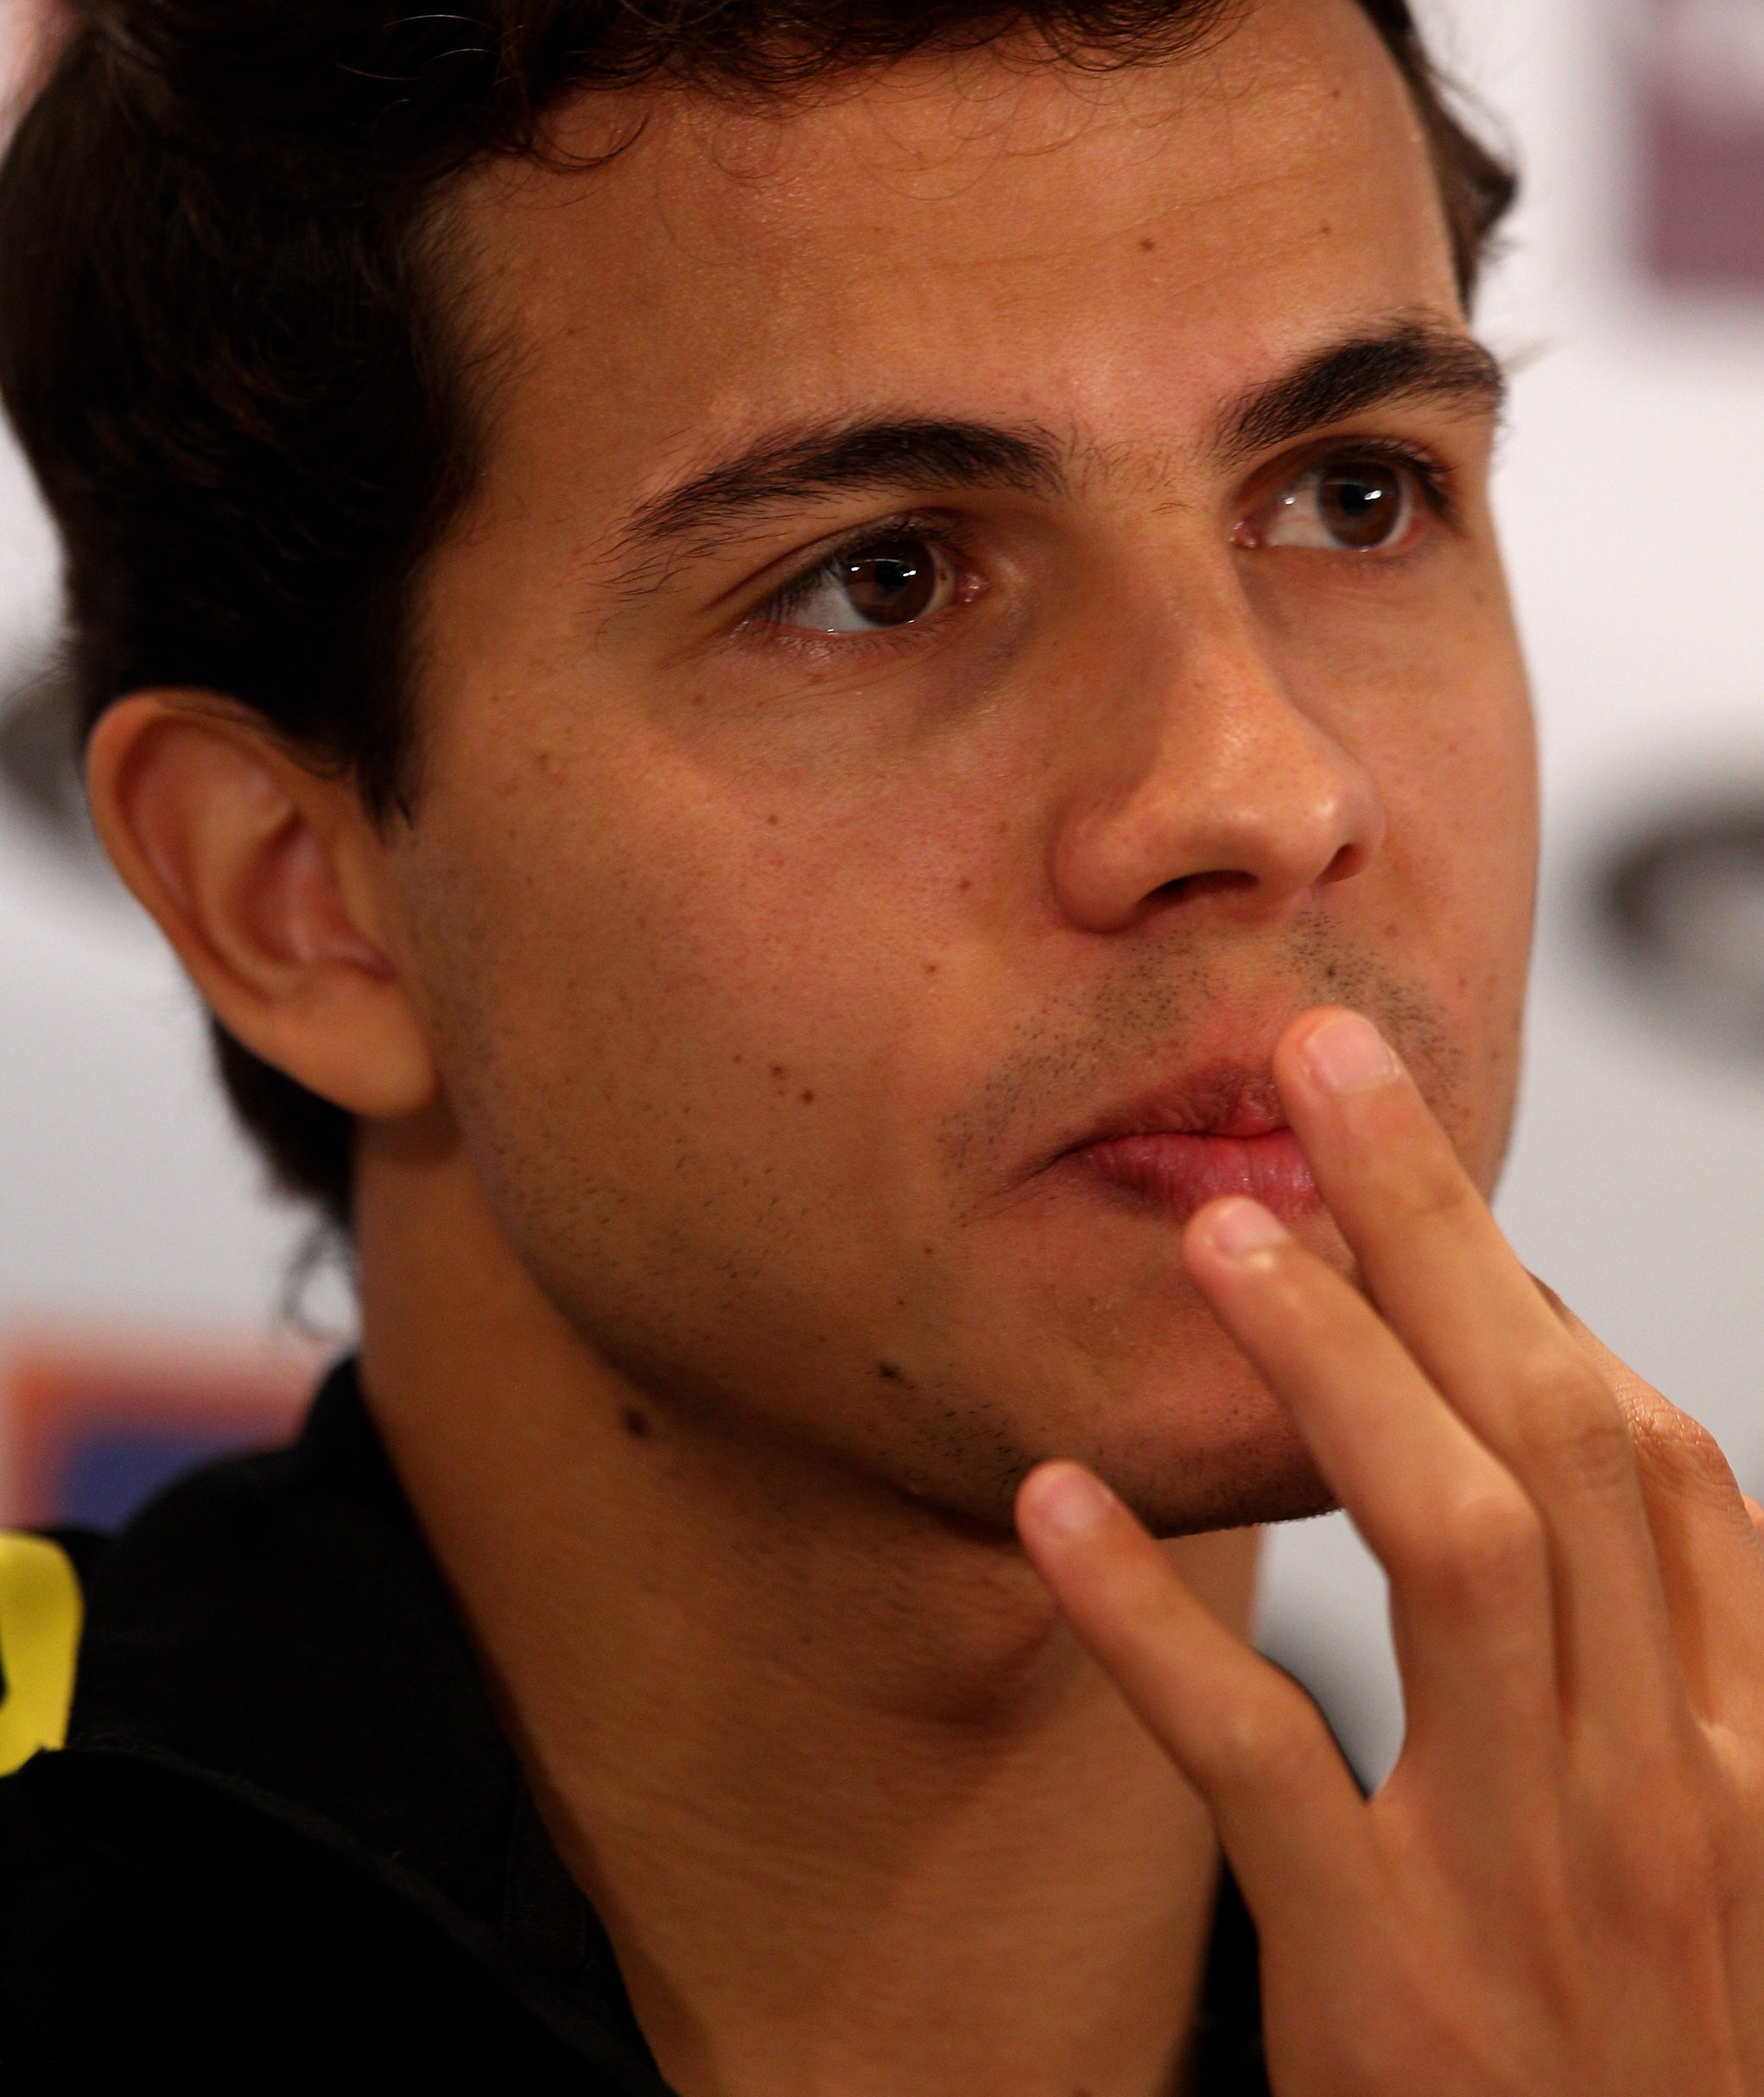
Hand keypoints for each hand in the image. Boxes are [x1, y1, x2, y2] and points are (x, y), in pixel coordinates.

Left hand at [1016, 1008, 1763, 2095]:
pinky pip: (1260, 1762)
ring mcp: (1527, 1887)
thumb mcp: (1705, 1873)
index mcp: (1744, 1761)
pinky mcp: (1385, 1989)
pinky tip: (1056, 1507)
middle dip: (1445, 1233)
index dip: (1540, 1300)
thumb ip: (1660, 1678)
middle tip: (1328, 1065)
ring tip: (1224, 1238)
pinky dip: (1156, 1624)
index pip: (1660, 1465)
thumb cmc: (1643, 2077)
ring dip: (1335, 1369)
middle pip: (1558, 1440)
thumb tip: (1549, 1450)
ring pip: (1454, 1552)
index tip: (1426, 1188)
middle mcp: (1658, 1796)